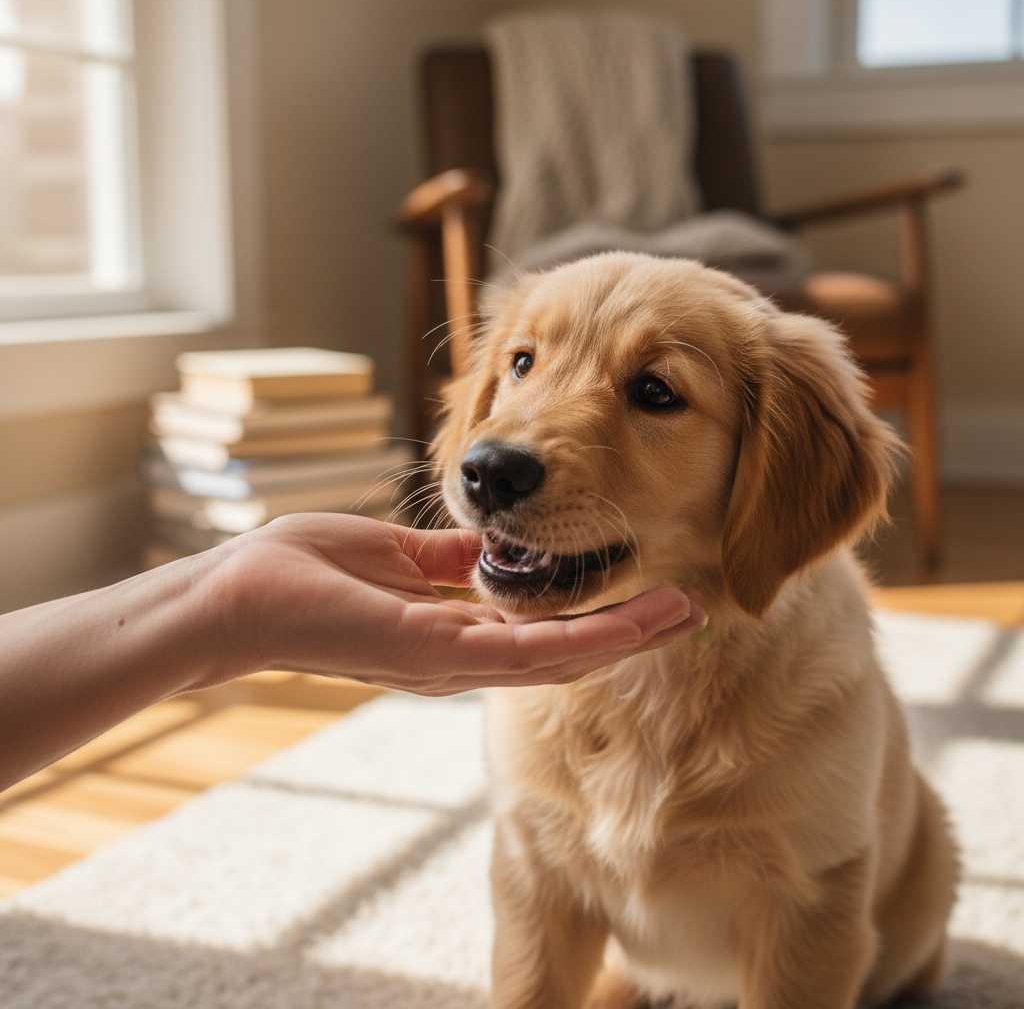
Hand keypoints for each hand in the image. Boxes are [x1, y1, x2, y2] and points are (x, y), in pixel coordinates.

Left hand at [205, 513, 705, 694]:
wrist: (235, 596)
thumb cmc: (300, 571)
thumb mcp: (392, 554)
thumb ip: (444, 560)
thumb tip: (485, 548)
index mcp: (452, 630)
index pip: (542, 626)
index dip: (598, 611)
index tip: (646, 583)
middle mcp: (463, 658)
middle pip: (567, 650)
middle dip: (631, 630)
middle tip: (693, 607)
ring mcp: (455, 664)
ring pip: (564, 657)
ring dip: (630, 636)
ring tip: (689, 612)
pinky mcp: (439, 658)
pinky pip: (531, 653)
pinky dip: (593, 639)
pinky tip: (640, 622)